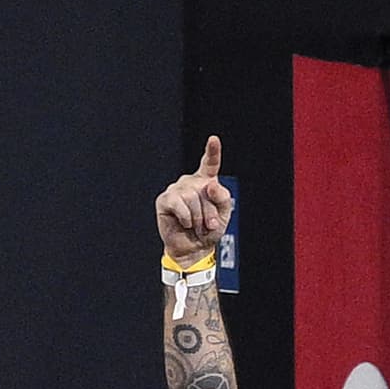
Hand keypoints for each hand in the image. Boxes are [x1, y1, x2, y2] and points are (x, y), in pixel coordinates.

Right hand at [156, 136, 231, 258]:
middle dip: (209, 210)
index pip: (210, 163)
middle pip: (204, 188)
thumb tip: (209, 184)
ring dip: (198, 216)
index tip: (213, 139)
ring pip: (191, 196)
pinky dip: (186, 217)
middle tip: (208, 224)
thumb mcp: (224, 214)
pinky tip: (185, 223)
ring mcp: (176, 189)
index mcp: (206, 181)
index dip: (212, 151)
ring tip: (197, 225)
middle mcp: (190, 182)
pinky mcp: (165, 200)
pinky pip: (178, 204)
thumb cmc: (208, 230)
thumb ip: (223, 197)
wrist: (193, 249)